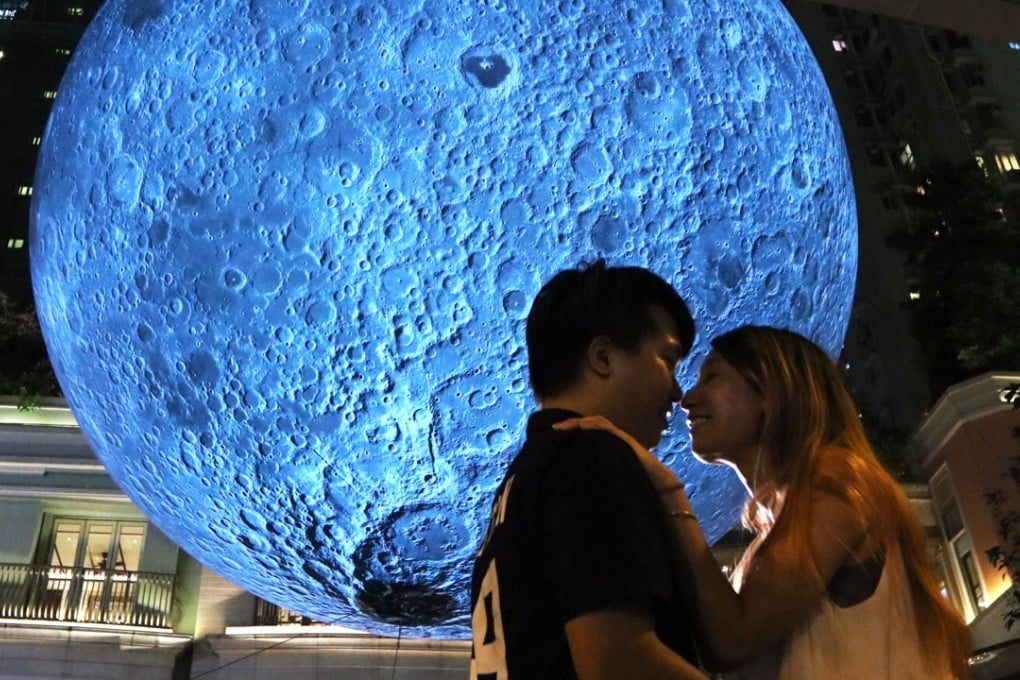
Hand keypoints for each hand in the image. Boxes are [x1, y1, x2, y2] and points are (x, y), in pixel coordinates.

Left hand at [554, 416, 682, 492]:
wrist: (659, 486)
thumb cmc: (635, 485)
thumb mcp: (609, 478)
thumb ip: (596, 476)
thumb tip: (575, 489)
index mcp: (608, 448)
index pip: (587, 434)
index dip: (571, 432)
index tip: (554, 436)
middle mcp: (613, 440)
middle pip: (589, 426)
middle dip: (570, 425)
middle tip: (554, 428)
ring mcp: (620, 438)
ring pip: (596, 423)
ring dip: (578, 423)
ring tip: (563, 426)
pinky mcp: (626, 441)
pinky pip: (607, 428)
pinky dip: (593, 425)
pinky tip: (582, 425)